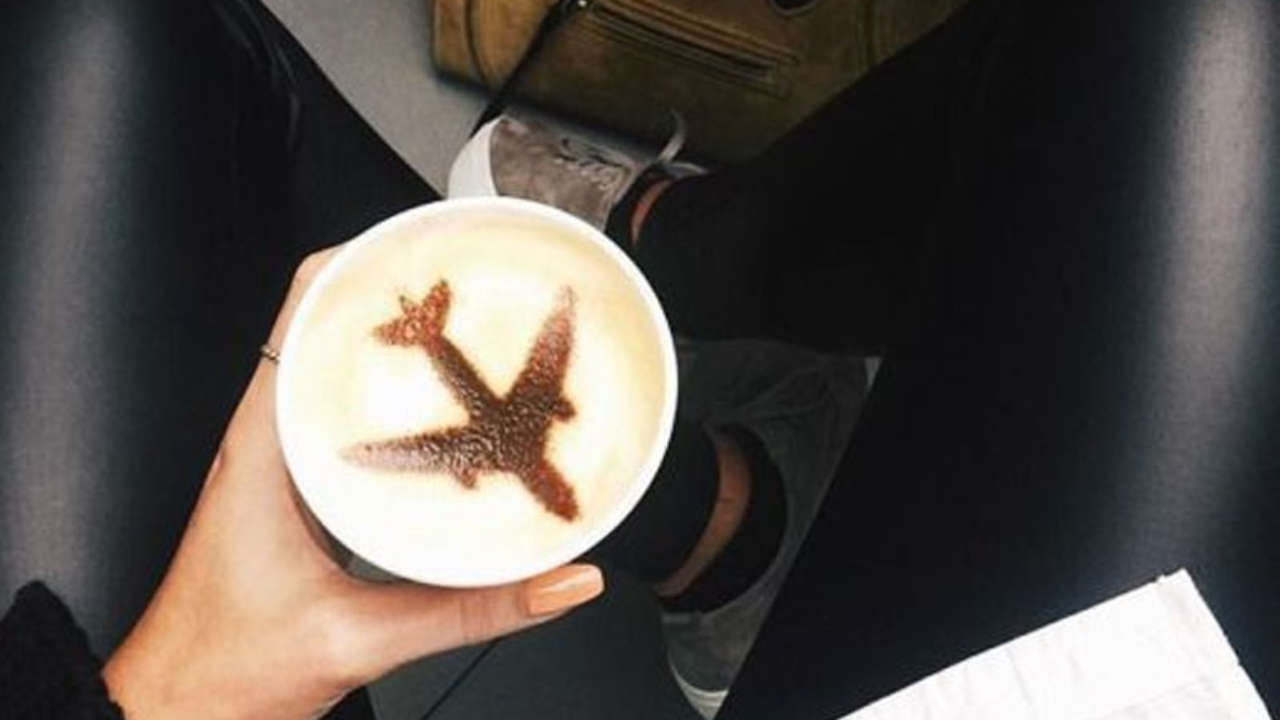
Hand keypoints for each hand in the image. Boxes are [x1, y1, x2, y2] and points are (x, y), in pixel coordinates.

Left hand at [102, 249, 603, 719]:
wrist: (174, 713)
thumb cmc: (226, 672)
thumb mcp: (363, 639)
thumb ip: (475, 610)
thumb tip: (562, 580)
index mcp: (261, 451)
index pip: (295, 316)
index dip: (355, 263)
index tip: (419, 245)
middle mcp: (263, 443)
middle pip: (322, 332)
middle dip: (395, 300)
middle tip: (466, 288)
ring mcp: (276, 465)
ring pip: (333, 375)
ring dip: (395, 349)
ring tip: (467, 337)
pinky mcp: (294, 493)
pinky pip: (343, 422)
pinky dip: (393, 403)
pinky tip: (446, 421)